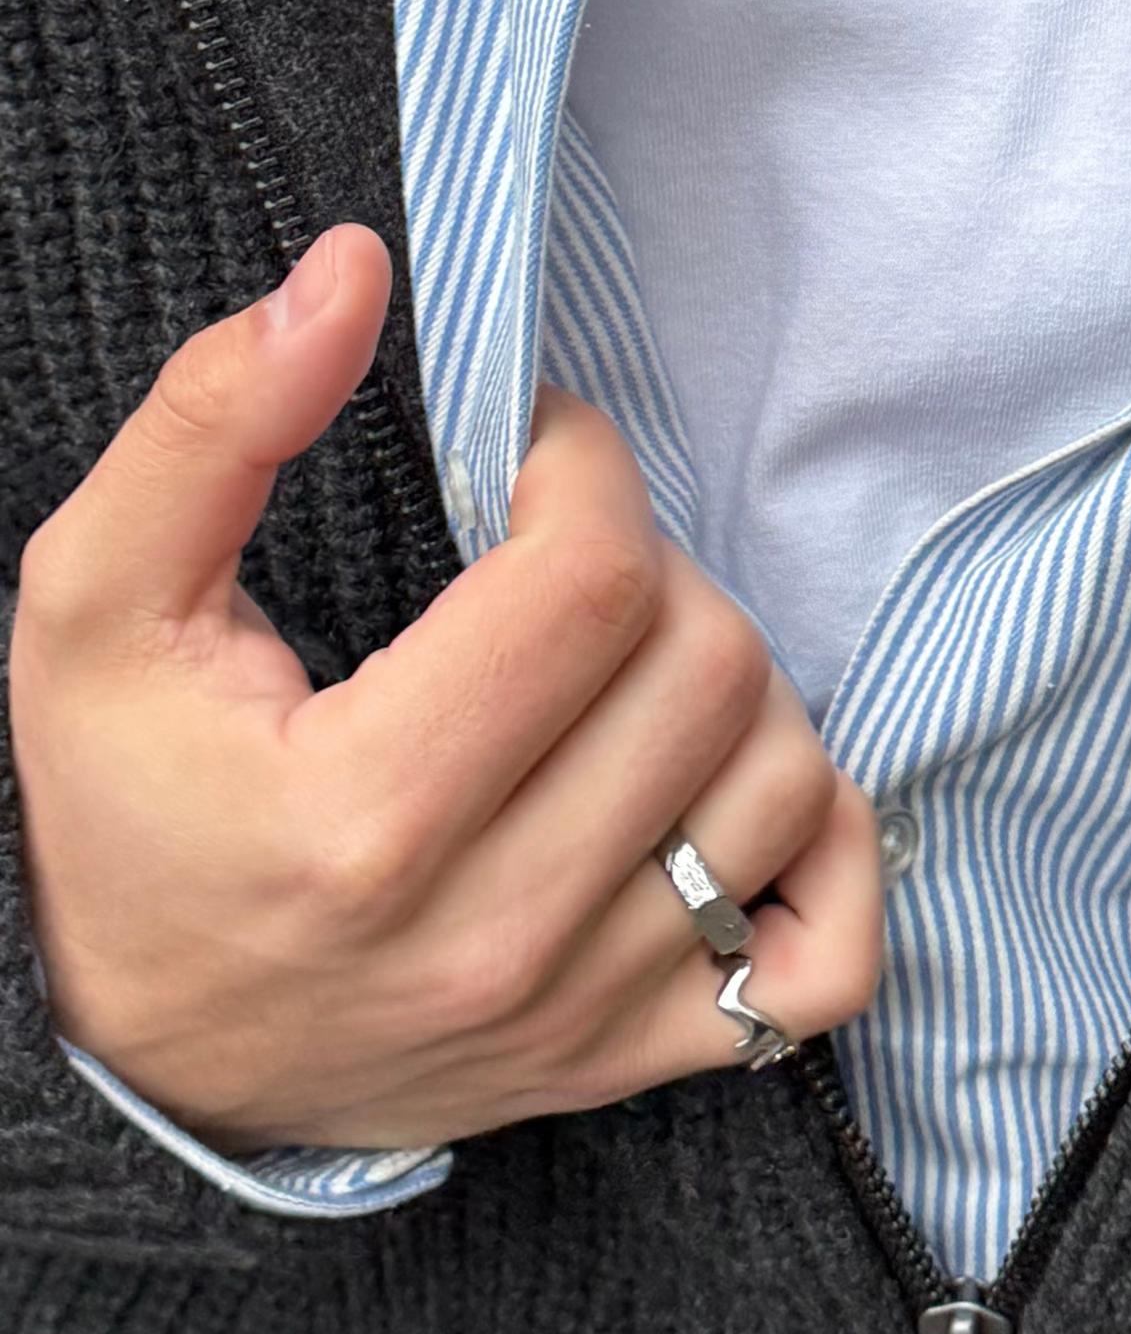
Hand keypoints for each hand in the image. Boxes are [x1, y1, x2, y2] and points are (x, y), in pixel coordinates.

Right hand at [8, 224, 882, 1152]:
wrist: (137, 1058)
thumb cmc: (124, 813)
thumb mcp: (98, 608)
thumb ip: (215, 426)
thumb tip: (350, 273)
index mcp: (363, 820)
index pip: (591, 580)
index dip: (582, 466)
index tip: (527, 454)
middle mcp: (492, 935)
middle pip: (708, 666)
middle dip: (653, 562)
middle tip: (562, 557)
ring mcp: (581, 1013)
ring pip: (785, 779)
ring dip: (735, 680)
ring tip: (626, 662)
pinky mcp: (634, 1060)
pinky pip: (829, 952)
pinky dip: (822, 848)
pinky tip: (733, 787)